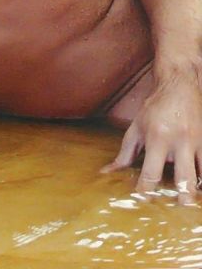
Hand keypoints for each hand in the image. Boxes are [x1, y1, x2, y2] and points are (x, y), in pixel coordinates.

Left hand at [103, 73, 201, 203]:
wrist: (179, 85)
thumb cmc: (155, 108)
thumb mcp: (136, 127)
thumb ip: (125, 153)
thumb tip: (107, 173)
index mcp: (157, 138)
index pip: (151, 172)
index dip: (146, 192)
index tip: (142, 204)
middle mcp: (179, 142)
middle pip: (183, 179)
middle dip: (182, 198)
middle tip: (176, 213)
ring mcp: (197, 142)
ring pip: (200, 175)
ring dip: (194, 191)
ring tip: (188, 206)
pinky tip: (197, 187)